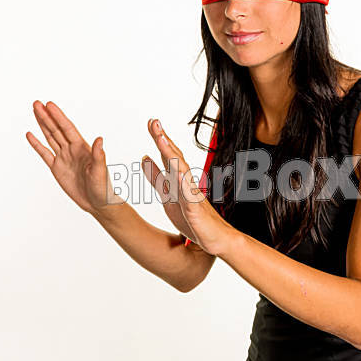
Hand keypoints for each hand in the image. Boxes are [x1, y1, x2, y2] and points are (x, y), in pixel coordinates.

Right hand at [26, 101, 125, 214]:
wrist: (97, 202)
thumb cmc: (103, 187)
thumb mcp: (100, 170)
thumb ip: (98, 155)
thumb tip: (99, 139)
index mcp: (82, 148)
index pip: (68, 128)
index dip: (58, 116)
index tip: (50, 105)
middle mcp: (72, 150)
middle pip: (56, 129)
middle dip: (47, 116)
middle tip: (37, 103)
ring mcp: (63, 158)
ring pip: (50, 138)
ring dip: (42, 125)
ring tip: (35, 111)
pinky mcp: (57, 168)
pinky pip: (45, 154)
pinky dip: (37, 144)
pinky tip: (30, 134)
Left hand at [142, 119, 235, 255]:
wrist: (216, 240)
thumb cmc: (193, 219)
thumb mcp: (167, 196)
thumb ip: (156, 177)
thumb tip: (143, 157)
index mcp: (179, 180)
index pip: (169, 155)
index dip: (160, 139)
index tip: (151, 122)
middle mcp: (187, 183)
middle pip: (175, 157)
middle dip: (164, 139)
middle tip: (154, 121)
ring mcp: (192, 194)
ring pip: (181, 171)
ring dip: (171, 154)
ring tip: (161, 139)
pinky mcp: (196, 209)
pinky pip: (189, 194)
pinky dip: (183, 182)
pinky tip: (177, 171)